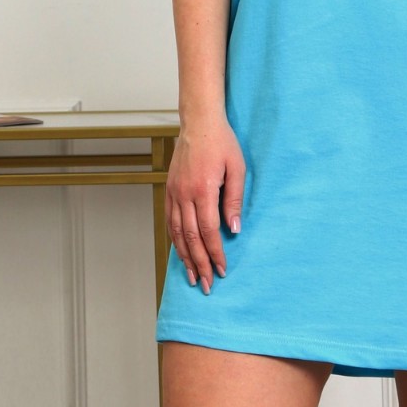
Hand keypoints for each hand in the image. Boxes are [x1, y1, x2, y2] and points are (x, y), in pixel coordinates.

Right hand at [165, 117, 245, 294]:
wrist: (199, 122)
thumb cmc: (222, 143)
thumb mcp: (237, 168)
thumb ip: (235, 200)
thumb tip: (234, 230)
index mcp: (203, 189)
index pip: (209, 231)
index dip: (215, 253)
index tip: (222, 269)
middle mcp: (184, 194)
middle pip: (191, 238)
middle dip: (200, 263)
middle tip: (208, 284)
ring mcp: (174, 192)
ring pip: (178, 233)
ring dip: (185, 257)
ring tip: (193, 277)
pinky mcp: (170, 189)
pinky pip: (170, 221)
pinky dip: (175, 240)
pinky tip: (181, 252)